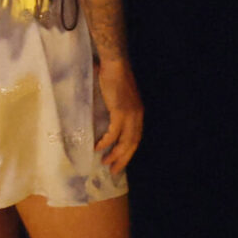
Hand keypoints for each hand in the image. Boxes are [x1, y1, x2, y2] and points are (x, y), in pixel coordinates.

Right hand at [93, 58, 143, 174]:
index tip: (120, 162)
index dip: (128, 152)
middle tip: (114, 171)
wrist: (115, 66)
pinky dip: (106, 142)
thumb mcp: (119, 99)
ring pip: (125, 141)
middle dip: (123, 159)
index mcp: (139, 114)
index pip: (136, 138)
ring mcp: (130, 115)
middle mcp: (138, 116)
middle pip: (133, 144)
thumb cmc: (114, 79)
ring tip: (105, 163)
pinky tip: (98, 148)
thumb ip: (117, 111)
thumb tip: (108, 122)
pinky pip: (114, 133)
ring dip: (115, 154)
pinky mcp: (121, 112)